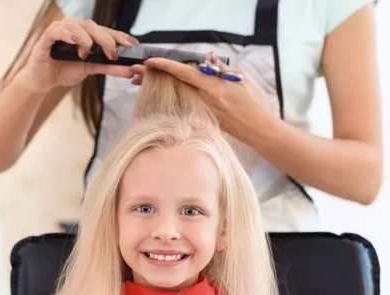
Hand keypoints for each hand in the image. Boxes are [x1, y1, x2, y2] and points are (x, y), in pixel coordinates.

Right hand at [16, 17, 138, 92]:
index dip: (119, 36)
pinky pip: (58, 30)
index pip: (105, 30)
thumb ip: (108, 68)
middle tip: (112, 54)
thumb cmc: (64, 70)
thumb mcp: (89, 70)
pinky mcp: (47, 36)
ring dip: (86, 39)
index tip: (133, 44)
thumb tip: (130, 70)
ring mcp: (60, 29)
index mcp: (86, 33)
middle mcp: (74, 28)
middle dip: (106, 39)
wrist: (43, 80)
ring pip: (77, 25)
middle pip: (93, 26)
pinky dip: (68, 34)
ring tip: (86, 54)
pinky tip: (75, 41)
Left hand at [135, 53, 275, 143]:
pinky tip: (160, 96)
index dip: (166, 66)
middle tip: (135, 73)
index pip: (185, 74)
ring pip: (177, 96)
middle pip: (174, 85)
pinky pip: (184, 106)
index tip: (149, 62)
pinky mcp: (203, 120)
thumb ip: (222, 69)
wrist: (260, 131)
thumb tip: (207, 60)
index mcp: (213, 88)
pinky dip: (172, 100)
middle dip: (154, 78)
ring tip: (140, 82)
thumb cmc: (255, 104)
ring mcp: (202, 112)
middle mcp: (204, 101)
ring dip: (158, 89)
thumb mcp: (243, 80)